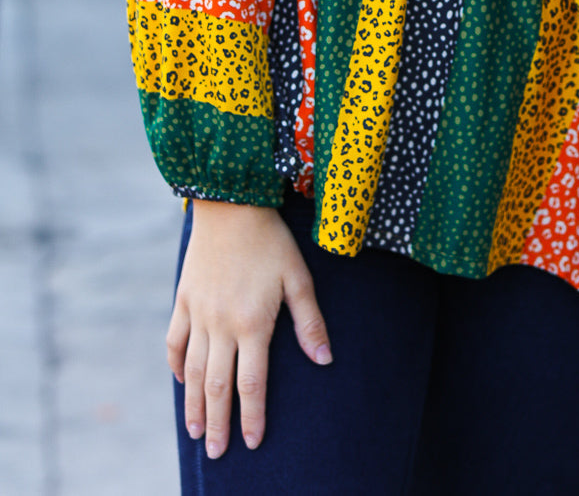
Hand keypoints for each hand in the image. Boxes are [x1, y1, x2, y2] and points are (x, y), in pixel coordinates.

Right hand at [166, 201, 331, 458]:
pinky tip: (180, 381)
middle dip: (217, 423)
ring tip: (195, 432)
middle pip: (216, 385)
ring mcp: (198, 313)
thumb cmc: (271, 239)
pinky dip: (175, 365)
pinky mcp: (183, 299)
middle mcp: (221, 325)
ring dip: (193, 404)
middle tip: (218, 453)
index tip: (253, 442)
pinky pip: (174, 340)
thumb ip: (309, 321)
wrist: (231, 204)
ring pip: (191, 370)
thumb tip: (324, 361)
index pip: (251, 383)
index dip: (252, 416)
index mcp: (252, 323)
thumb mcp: (298, 277)